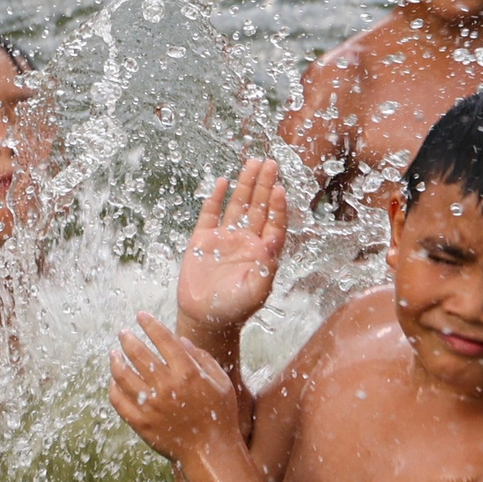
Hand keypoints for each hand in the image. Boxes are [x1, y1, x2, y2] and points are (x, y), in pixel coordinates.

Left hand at [109, 312, 242, 462]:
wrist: (210, 453)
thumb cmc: (220, 416)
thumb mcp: (221, 382)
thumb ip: (202, 359)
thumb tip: (180, 341)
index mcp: (187, 373)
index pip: (163, 339)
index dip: (150, 324)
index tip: (141, 316)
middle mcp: (166, 386)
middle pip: (139, 354)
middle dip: (128, 339)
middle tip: (124, 333)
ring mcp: (151, 406)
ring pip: (123, 375)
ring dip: (116, 361)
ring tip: (114, 354)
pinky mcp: (140, 423)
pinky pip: (118, 401)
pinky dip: (113, 388)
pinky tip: (114, 381)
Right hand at [177, 158, 286, 331]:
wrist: (204, 318)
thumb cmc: (234, 309)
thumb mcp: (255, 292)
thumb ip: (265, 268)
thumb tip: (274, 242)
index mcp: (262, 252)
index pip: (273, 223)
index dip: (277, 206)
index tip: (279, 188)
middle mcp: (246, 241)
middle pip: (258, 207)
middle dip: (264, 184)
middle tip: (270, 163)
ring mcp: (225, 238)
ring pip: (237, 205)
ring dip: (245, 184)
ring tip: (252, 163)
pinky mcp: (203, 240)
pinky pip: (211, 214)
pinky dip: (216, 198)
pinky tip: (222, 182)